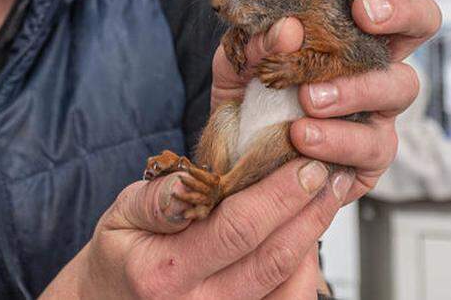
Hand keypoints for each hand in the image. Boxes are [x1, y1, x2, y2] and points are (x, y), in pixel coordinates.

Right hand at [41, 157, 351, 298]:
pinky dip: (303, 270)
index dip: (280, 196)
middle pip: (271, 258)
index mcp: (165, 270)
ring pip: (287, 285)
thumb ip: (158, 196)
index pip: (236, 229)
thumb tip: (192, 177)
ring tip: (328, 198)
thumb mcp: (121, 214)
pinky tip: (307, 236)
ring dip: (312, 239)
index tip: (306, 165)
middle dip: (309, 212)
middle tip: (330, 175)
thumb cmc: (120, 254)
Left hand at [211, 0, 439, 203]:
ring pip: (402, 84)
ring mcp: (379, 106)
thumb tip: (285, 29)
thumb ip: (251, 43)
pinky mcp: (372, 154)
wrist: (236, 157)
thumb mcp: (236, 64)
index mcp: (345, 25)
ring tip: (309, 97)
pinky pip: (374, 144)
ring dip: (357, 86)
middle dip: (400, 10)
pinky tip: (304, 137)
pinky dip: (338, 139)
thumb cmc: (247, 97)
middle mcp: (373, 59)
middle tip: (364, 16)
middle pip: (421, 19)